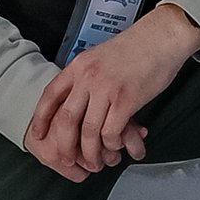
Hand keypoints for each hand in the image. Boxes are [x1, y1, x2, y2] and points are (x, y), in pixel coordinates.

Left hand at [23, 4, 199, 182]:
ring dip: (91, 153)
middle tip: (68, 160)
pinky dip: (111, 144)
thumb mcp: (101, 56)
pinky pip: (111, 132)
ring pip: (89, 131)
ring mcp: (106, 88)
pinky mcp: (126, 99)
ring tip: (95, 163)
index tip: (37, 134)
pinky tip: (115, 145)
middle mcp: (88, 77)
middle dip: (64, 145)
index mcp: (79, 65)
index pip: (50, 95)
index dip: (41, 118)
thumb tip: (79, 99)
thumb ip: (87, 77)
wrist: (162, 36)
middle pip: (66, 119)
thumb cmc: (136, 47)